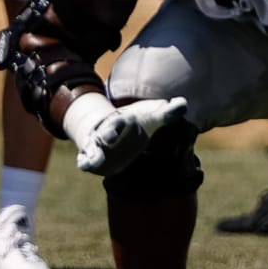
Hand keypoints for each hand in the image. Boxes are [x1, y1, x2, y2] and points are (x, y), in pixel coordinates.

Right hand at [65, 92, 188, 174]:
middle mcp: (106, 131)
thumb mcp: (152, 117)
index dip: (117, 124)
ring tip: (89, 163)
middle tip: (108, 140)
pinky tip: (83, 166)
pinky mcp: (95, 156)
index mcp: (120, 121)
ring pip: (92, 148)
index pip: (117, 122)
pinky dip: (84, 161)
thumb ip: (167, 113)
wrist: (117, 128)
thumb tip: (183, 103)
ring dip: (91, 154)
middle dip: (104, 136)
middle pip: (102, 134)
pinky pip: (86, 158)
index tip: (118, 126)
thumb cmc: (137, 122)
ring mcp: (99, 144)